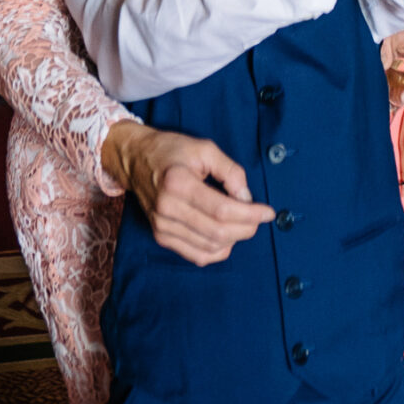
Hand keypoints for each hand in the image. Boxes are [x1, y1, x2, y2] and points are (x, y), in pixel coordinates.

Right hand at [101, 121, 273, 267]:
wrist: (135, 159)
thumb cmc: (171, 150)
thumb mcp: (204, 149)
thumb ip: (230, 171)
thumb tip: (246, 199)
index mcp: (178, 184)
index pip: (222, 210)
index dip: (250, 214)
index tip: (268, 212)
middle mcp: (167, 209)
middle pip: (217, 232)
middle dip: (247, 228)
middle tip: (259, 218)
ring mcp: (162, 226)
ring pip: (209, 247)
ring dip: (234, 239)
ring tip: (243, 223)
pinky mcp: (161, 236)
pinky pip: (196, 255)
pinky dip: (217, 251)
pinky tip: (226, 236)